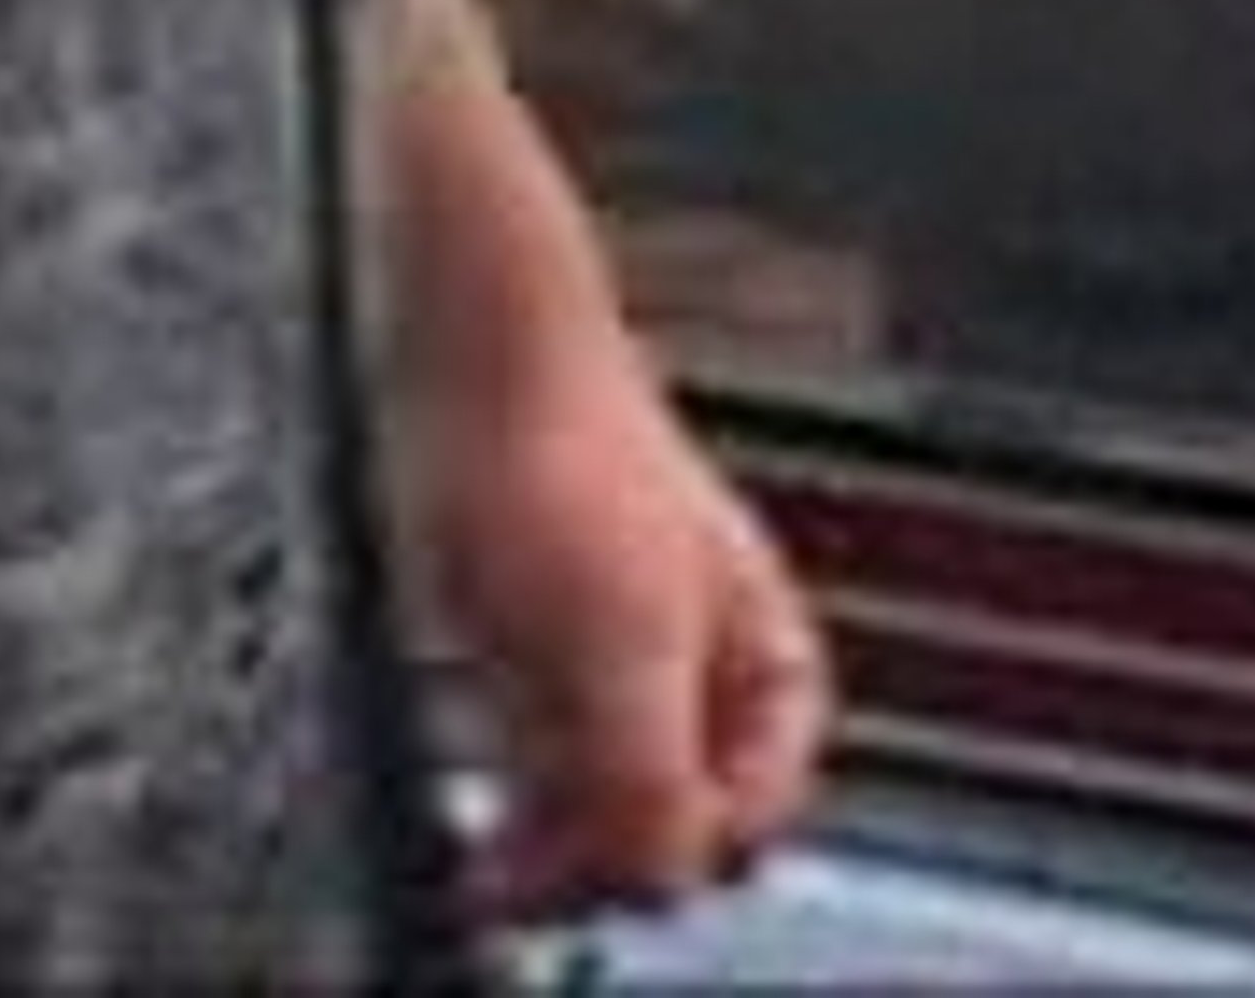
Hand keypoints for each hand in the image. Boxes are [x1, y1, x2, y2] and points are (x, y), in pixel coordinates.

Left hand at [413, 330, 831, 928]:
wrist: (484, 361)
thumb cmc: (576, 465)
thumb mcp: (629, 647)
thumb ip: (654, 779)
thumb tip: (659, 886)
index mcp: (774, 679)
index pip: (748, 825)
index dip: (681, 855)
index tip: (610, 869)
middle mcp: (705, 688)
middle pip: (671, 832)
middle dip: (607, 867)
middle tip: (530, 893)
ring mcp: (620, 680)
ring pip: (601, 821)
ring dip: (552, 863)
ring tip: (490, 885)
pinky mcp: (540, 672)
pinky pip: (541, 785)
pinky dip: (517, 827)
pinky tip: (481, 848)